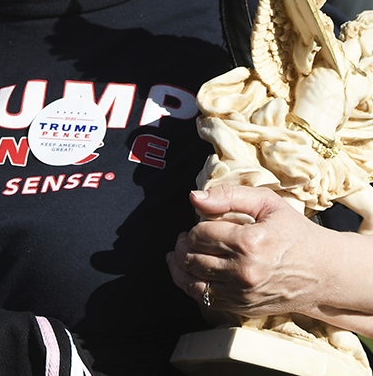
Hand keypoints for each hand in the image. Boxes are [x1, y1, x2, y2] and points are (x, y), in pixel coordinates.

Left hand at [165, 185, 331, 317]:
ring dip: (179, 264)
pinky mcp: (243, 307)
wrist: (324, 271)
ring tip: (182, 252)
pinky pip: (203, 298)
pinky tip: (188, 271)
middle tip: (186, 237)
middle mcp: (245, 271)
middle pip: (191, 257)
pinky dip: (189, 284)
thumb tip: (194, 197)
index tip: (204, 224)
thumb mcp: (268, 203)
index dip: (195, 226)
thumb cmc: (294, 234)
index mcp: (250, 242)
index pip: (199, 233)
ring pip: (191, 280)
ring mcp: (243, 293)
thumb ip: (228, 196)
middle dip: (183, 244)